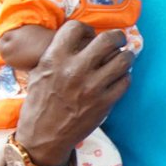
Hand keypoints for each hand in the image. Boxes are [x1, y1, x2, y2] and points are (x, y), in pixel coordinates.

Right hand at [14, 21, 133, 165]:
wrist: (42, 138)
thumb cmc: (39, 104)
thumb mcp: (39, 73)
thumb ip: (58, 54)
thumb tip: (81, 39)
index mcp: (54, 59)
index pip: (76, 27)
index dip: (86, 29)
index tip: (89, 35)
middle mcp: (75, 69)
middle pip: (108, 39)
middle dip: (116, 37)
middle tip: (117, 40)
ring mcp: (92, 86)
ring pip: (123, 59)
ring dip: (125, 56)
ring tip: (121, 59)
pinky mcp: (105, 103)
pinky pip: (126, 80)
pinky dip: (124, 77)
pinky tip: (118, 78)